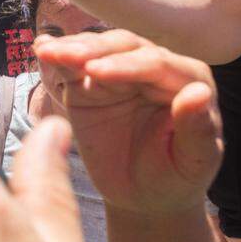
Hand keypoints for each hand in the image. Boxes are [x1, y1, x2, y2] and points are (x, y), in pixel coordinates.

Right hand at [34, 29, 222, 217]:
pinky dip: (56, 54)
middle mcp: (153, 68)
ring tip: (48, 52)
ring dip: (72, 47)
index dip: (127, 66)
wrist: (141, 194)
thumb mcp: (194, 161)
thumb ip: (198, 128)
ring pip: (97, 48)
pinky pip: (72, 64)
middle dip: (96, 50)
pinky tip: (42, 49)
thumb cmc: (174, 176)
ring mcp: (118, 72)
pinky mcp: (87, 83)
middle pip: (124, 47)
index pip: (157, 64)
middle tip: (71, 59)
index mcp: (187, 81)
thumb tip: (198, 92)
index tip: (96, 73)